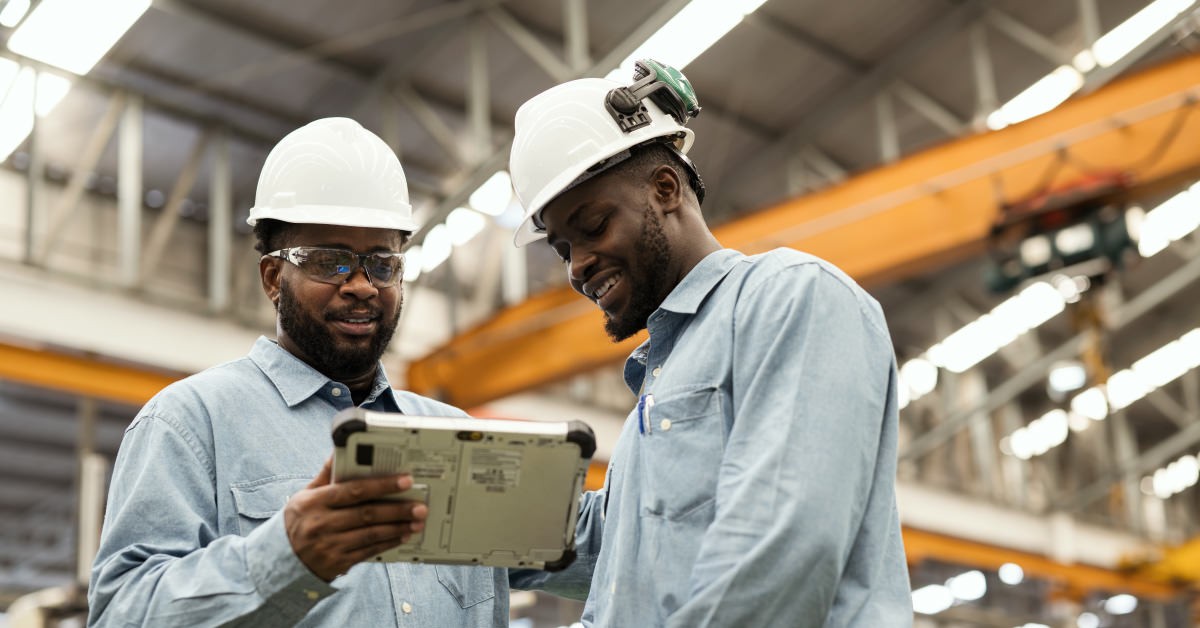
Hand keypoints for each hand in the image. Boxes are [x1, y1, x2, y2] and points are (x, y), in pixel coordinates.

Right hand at [283, 457, 426, 580]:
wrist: (281, 559)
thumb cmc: (299, 520)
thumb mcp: (305, 495)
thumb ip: (325, 475)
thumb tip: (338, 450)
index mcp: (315, 502)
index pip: (354, 490)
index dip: (381, 485)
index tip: (404, 481)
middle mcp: (322, 523)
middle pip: (367, 514)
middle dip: (397, 509)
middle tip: (419, 506)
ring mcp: (329, 545)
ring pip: (371, 534)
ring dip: (397, 528)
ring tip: (417, 521)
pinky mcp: (337, 563)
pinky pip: (368, 551)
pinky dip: (387, 543)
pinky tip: (402, 536)